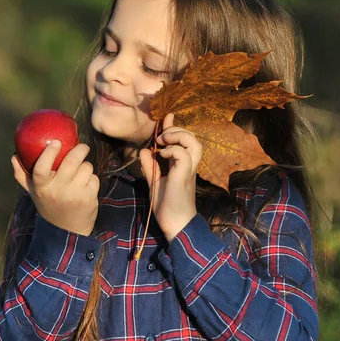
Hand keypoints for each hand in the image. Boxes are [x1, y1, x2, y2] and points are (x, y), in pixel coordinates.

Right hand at [12, 141, 99, 235]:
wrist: (68, 230)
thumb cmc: (49, 205)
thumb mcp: (34, 193)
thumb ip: (22, 175)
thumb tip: (14, 156)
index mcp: (42, 187)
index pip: (41, 168)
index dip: (48, 153)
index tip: (56, 142)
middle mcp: (57, 191)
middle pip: (71, 162)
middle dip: (80, 150)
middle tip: (82, 147)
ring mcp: (74, 195)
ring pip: (86, 168)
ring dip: (86, 166)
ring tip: (82, 171)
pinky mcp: (89, 198)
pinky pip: (94, 178)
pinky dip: (92, 179)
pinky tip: (86, 185)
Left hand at [139, 113, 200, 242]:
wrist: (175, 223)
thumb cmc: (167, 206)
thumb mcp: (155, 181)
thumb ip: (151, 166)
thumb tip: (145, 150)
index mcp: (184, 165)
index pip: (184, 140)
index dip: (174, 126)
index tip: (166, 117)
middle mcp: (190, 165)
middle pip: (193, 138)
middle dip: (177, 130)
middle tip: (161, 136)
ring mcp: (189, 170)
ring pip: (193, 143)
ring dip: (178, 137)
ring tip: (164, 141)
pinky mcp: (184, 176)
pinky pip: (183, 155)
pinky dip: (172, 150)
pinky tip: (161, 155)